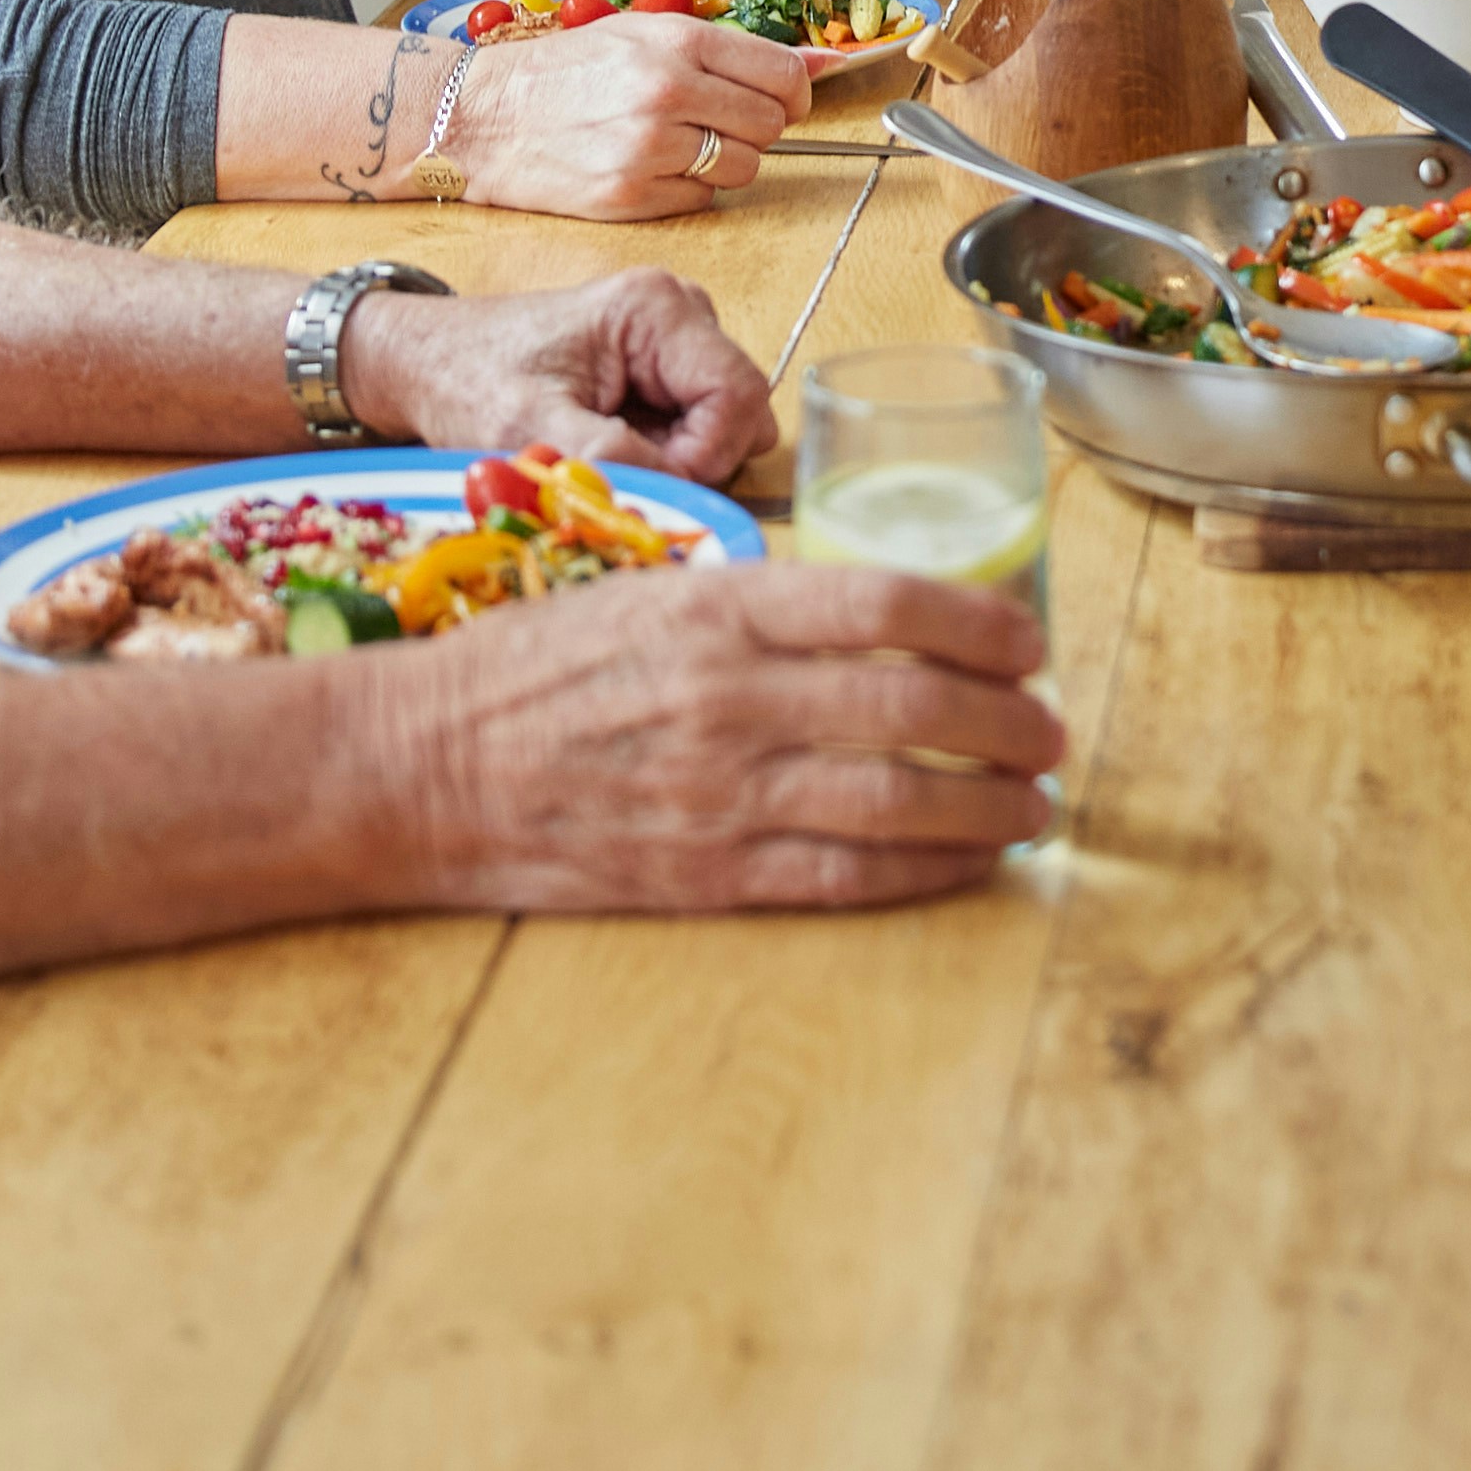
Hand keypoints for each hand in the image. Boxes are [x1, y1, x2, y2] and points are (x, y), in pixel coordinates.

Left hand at [339, 269, 773, 482]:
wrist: (425, 361)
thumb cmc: (466, 380)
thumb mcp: (525, 427)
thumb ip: (602, 456)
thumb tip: (672, 492)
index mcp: (657, 309)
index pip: (739, 395)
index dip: (705, 455)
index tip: (645, 478)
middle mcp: (680, 311)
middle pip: (740, 410)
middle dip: (691, 458)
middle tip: (615, 464)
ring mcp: (674, 338)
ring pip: (723, 423)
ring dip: (674, 457)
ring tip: (601, 448)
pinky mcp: (660, 365)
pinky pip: (694, 425)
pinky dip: (660, 450)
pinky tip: (605, 440)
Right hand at [381, 555, 1063, 911]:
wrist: (418, 769)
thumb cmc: (530, 669)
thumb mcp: (645, 593)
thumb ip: (754, 604)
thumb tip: (869, 615)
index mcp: (719, 610)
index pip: (888, 602)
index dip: (981, 624)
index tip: (1028, 640)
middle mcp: (731, 699)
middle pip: (915, 706)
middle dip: (1009, 723)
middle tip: (1052, 730)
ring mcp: (720, 795)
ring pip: (898, 801)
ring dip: (988, 805)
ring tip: (1035, 803)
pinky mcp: (704, 876)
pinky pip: (845, 877)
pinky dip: (924, 870)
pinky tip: (968, 860)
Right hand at [452, 6, 809, 218]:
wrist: (486, 117)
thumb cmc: (566, 71)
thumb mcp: (645, 34)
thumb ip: (728, 50)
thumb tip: (816, 65)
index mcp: (677, 42)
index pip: (783, 75)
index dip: (793, 93)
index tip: (783, 100)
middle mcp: (668, 92)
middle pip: (770, 125)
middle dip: (756, 126)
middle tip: (719, 121)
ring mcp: (649, 147)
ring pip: (743, 168)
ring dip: (725, 161)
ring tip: (680, 143)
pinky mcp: (631, 196)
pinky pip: (703, 200)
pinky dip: (688, 188)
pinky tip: (652, 167)